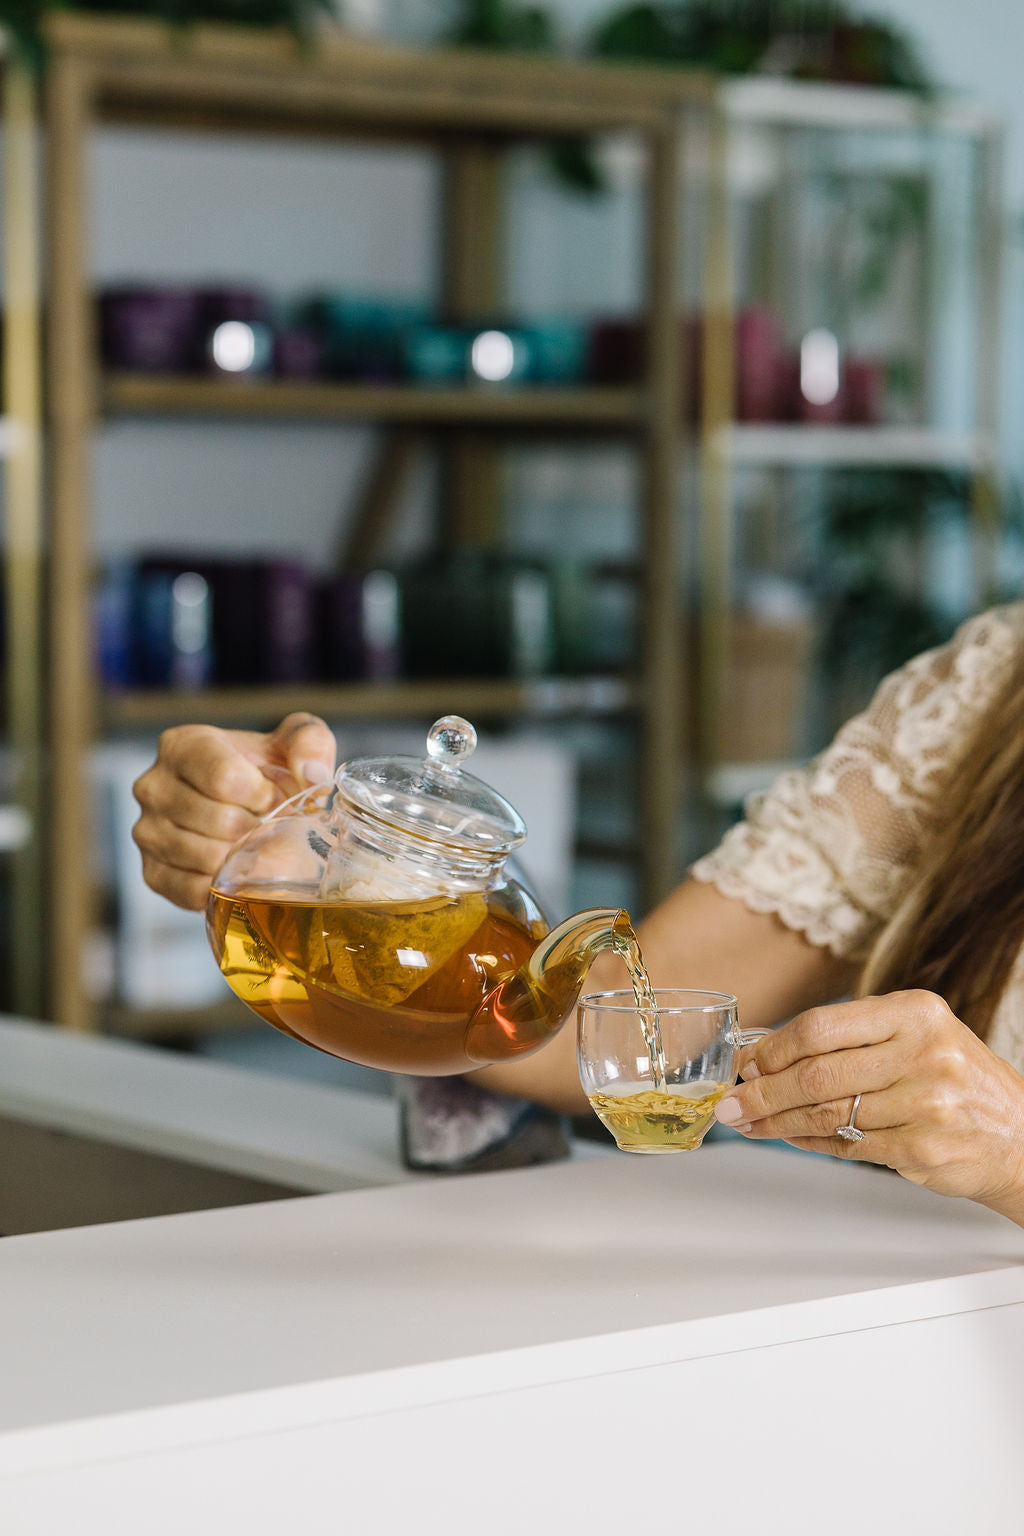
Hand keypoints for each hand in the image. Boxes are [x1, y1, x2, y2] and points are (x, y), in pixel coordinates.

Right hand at [132, 713, 335, 909]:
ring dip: (242, 857)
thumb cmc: (266, 771)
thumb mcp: (294, 742)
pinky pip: (190, 890)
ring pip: (205, 857)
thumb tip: (312, 775)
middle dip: (256, 827)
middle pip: (218, 820)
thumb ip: (310, 742)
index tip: (272, 796)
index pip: (223, 777)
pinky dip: (222, 886)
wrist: (248, 808)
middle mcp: (153, 786)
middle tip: (266, 824)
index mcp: (182, 745)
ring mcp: (146, 832)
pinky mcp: (152, 873)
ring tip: (251, 842)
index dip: (262, 794)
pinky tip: (235, 870)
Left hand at [713, 990, 1023, 1215]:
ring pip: (826, 1114)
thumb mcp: (913, 1036)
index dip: (773, 1048)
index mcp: (915, 1013)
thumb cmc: (955, 1079)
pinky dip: (808, 1143)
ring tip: (749, 1123)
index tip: (746, 1063)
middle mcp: (923, 1053)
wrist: (1019, 1135)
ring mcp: (925, 1104)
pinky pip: (847, 1146)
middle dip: (763, 1092)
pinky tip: (789, 1137)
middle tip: (733, 1102)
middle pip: (816, 1074)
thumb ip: (848, 1038)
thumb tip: (764, 1049)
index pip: (821, 1026)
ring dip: (777, 1122)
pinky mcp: (921, 1149)